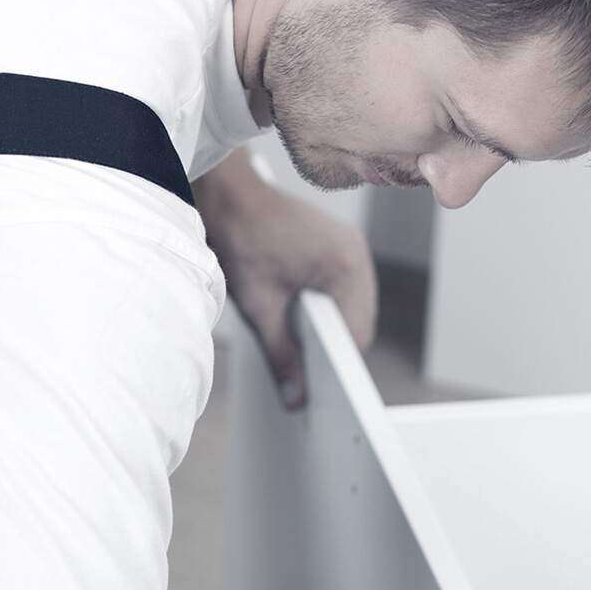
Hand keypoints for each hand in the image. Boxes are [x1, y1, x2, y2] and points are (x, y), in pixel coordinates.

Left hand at [193, 149, 376, 407]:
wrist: (231, 194)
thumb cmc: (243, 237)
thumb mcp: (260, 307)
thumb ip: (282, 355)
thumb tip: (295, 395)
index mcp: (344, 267)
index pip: (356, 336)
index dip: (338, 366)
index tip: (319, 388)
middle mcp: (356, 255)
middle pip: (359, 323)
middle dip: (335, 347)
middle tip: (304, 368)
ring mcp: (352, 247)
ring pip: (355, 307)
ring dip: (333, 325)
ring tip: (302, 338)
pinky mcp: (342, 244)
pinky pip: (347, 288)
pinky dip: (330, 305)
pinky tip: (305, 312)